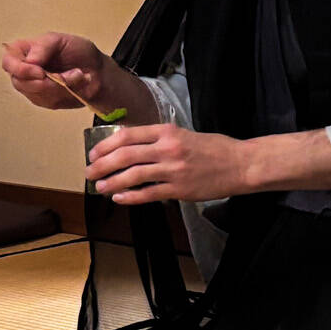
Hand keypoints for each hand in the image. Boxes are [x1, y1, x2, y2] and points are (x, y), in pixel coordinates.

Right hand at [1, 32, 110, 110]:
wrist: (99, 70)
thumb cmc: (79, 51)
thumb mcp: (60, 40)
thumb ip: (43, 47)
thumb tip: (29, 60)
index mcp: (24, 51)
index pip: (8, 62)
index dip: (20, 69)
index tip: (40, 72)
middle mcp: (25, 70)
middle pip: (20, 83)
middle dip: (47, 81)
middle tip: (66, 74)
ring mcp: (33, 87)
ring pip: (36, 94)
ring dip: (61, 86)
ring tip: (76, 75)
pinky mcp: (44, 100)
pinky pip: (48, 101)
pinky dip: (66, 92)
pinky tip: (76, 84)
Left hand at [88, 123, 255, 204]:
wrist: (241, 164)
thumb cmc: (214, 148)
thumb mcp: (185, 134)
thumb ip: (159, 139)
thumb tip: (131, 146)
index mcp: (167, 131)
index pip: (127, 135)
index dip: (105, 145)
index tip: (94, 153)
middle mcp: (168, 148)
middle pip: (124, 155)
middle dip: (102, 165)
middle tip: (89, 172)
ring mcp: (173, 170)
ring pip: (132, 175)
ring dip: (111, 182)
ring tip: (99, 187)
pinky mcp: (180, 190)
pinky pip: (148, 194)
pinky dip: (130, 196)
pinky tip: (119, 198)